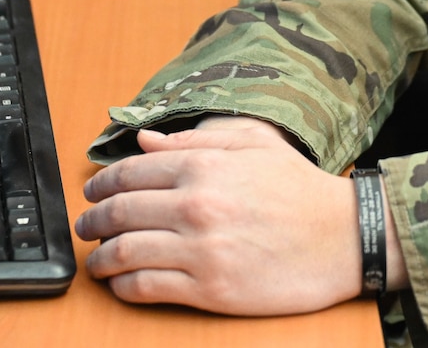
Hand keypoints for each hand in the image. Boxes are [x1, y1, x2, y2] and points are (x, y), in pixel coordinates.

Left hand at [76, 116, 402, 313]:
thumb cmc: (299, 188)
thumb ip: (195, 140)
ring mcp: (201, 249)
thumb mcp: (252, 143)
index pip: (129, 172)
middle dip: (92, 221)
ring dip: (100, 257)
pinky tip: (121, 284)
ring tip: (95, 261)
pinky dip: (123, 286)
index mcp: (203, 165)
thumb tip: (146, 141)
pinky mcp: (210, 287)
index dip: (101, 184)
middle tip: (84, 227)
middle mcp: (196, 204)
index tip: (91, 193)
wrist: (343, 237)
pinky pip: (147, 287)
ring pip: (125, 252)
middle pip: (119, 213)